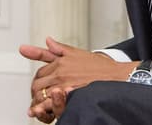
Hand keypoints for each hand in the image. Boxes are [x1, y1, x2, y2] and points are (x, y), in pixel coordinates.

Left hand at [20, 37, 135, 120]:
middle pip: (37, 85)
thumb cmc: (98, 66)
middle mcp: (60, 74)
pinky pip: (51, 104)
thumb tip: (47, 39)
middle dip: (35, 92)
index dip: (38, 80)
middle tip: (37, 98)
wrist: (116, 76)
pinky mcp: (71, 97)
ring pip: (41, 95)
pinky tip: (42, 111)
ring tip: (37, 107)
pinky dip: (44, 108)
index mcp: (60, 63)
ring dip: (37, 102)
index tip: (39, 86)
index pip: (40, 73)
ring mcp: (65, 86)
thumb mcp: (76, 53)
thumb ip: (58, 48)